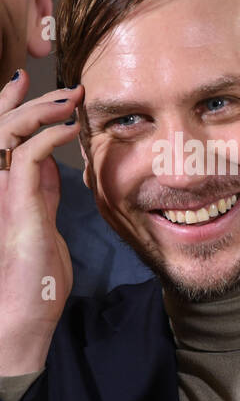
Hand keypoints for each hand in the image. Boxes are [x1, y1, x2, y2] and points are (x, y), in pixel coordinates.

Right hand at [0, 71, 84, 375]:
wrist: (21, 317)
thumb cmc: (35, 281)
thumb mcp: (43, 226)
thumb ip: (42, 195)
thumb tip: (51, 166)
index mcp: (0, 191)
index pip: (1, 139)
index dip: (11, 107)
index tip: (29, 84)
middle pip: (0, 128)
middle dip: (27, 100)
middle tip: (65, 87)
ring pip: (8, 135)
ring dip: (41, 111)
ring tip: (71, 100)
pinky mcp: (15, 207)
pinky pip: (26, 159)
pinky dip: (50, 138)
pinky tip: (71, 130)